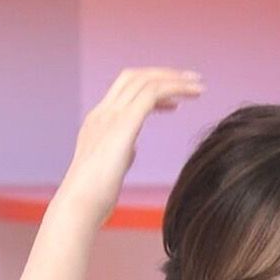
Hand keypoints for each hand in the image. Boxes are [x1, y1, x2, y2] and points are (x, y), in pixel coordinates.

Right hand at [58, 67, 204, 225]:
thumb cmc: (94, 197)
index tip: (176, 101)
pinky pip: (151, 94)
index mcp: (98, 121)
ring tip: (199, 87)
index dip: (152, 89)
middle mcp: (103, 113)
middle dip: (166, 75)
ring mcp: (110, 116)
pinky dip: (174, 89)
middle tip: (194, 81)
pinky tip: (191, 97)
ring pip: (145, 80)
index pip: (125, 90)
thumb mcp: (110, 168)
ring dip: (175, 80)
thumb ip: (120, 152)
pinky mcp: (123, 125)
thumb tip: (131, 149)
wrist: (79, 205)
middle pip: (135, 77)